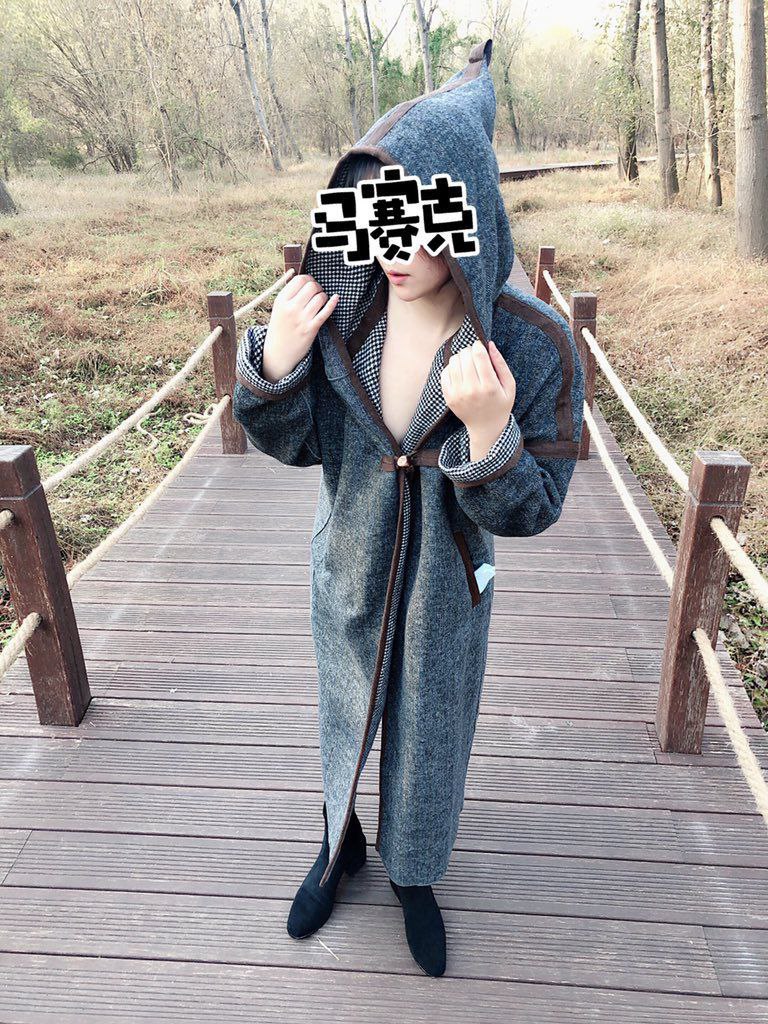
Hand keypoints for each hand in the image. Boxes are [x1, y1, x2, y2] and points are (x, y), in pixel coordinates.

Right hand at [262, 270, 338, 381]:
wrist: (278, 352)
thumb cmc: (280, 327)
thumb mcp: (278, 308)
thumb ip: (289, 294)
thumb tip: (304, 279)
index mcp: (281, 300)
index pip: (300, 280)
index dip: (308, 279)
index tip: (310, 285)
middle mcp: (291, 308)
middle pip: (311, 286)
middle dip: (317, 287)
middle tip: (317, 293)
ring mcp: (302, 319)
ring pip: (320, 297)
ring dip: (324, 297)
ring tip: (320, 302)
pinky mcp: (311, 329)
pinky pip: (326, 312)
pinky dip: (332, 303)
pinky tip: (336, 298)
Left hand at [440, 339, 516, 459]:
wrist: (486, 427)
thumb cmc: (500, 404)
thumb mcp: (509, 386)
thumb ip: (501, 364)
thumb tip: (489, 344)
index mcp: (489, 387)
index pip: (479, 356)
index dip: (478, 346)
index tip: (480, 346)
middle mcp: (471, 390)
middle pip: (465, 356)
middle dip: (470, 351)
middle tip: (474, 355)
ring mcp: (458, 394)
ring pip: (454, 362)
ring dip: (460, 357)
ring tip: (468, 363)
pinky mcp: (448, 397)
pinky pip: (445, 372)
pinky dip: (452, 367)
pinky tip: (460, 371)